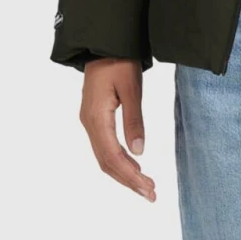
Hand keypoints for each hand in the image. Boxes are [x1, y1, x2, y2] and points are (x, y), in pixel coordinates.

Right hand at [79, 58, 155, 200]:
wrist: (104, 44)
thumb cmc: (119, 62)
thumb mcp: (131, 88)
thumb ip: (134, 120)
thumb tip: (139, 151)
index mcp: (96, 117)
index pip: (113, 155)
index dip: (130, 175)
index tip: (149, 188)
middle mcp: (89, 123)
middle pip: (107, 162)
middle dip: (129, 181)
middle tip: (151, 195)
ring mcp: (90, 122)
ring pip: (105, 157)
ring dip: (124, 174)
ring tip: (145, 187)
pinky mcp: (95, 120)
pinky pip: (104, 148)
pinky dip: (119, 162)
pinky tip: (134, 168)